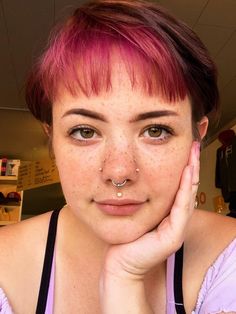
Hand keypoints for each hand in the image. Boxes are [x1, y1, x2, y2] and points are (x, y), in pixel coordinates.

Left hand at [102, 141, 199, 279]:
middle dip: (192, 166)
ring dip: (191, 173)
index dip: (185, 168)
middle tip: (194, 146)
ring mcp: (178, 228)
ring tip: (193, 154)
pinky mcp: (174, 235)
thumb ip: (141, 197)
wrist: (120, 263)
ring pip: (188, 195)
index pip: (180, 187)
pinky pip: (181, 208)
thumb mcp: (135, 211)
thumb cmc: (125, 237)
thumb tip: (135, 176)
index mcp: (169, 214)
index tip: (185, 149)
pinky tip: (186, 172)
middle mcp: (176, 219)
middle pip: (188, 188)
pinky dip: (184, 189)